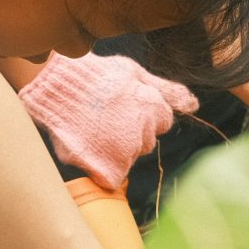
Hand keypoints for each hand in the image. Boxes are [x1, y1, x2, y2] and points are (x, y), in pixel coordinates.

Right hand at [18, 53, 197, 190]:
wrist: (54, 86)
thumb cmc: (95, 74)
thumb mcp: (133, 72)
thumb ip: (167, 91)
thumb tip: (194, 105)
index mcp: (154, 109)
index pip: (161, 122)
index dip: (142, 113)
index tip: (121, 103)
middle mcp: (144, 133)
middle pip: (146, 142)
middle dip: (130, 131)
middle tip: (104, 114)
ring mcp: (124, 152)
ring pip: (129, 158)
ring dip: (115, 148)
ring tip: (92, 126)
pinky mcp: (105, 167)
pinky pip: (113, 175)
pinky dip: (102, 165)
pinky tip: (87, 144)